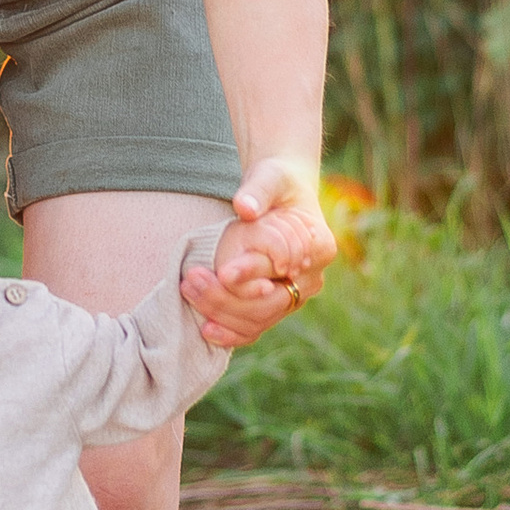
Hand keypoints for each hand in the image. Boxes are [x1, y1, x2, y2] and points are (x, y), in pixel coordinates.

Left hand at [179, 157, 335, 352]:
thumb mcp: (270, 178)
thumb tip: (244, 207)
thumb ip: (258, 191)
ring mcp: (296, 296)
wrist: (279, 195)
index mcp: (320, 246)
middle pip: (271, 302)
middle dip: (228, 296)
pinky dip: (232, 332)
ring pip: (259, 319)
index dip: (254, 273)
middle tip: (192, 280)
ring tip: (189, 290)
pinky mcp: (277, 306)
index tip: (223, 271)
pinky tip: (206, 329)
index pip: (285, 269)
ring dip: (222, 312)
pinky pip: (255, 327)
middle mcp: (312, 278)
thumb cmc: (276, 183)